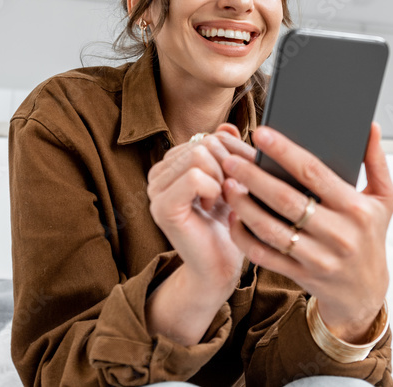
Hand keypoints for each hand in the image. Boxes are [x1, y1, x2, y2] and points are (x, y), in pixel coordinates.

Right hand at [146, 125, 253, 296]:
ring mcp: (156, 190)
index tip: (236, 182)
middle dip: (229, 168)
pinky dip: (213, 189)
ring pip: (198, 156)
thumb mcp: (232, 182)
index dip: (234, 156)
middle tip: (229, 195)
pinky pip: (193, 176)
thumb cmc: (227, 225)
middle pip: (204, 143)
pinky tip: (212, 207)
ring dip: (222, 180)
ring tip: (221, 200)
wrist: (220, 266)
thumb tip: (226, 126)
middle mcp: (158, 173)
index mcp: (172, 164)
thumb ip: (227, 152)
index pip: (209, 136)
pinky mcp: (162, 207)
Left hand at [219, 121, 392, 343]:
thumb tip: (370, 125)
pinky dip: (245, 237)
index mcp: (356, 208)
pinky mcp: (301, 275)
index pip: (314, 173)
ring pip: (271, 229)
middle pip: (286, 200)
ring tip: (228, 185)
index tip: (261, 134)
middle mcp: (338, 234)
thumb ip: (376, 161)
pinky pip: (265, 255)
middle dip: (254, 177)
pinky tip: (234, 218)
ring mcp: (318, 258)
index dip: (284, 151)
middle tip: (231, 160)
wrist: (365, 292)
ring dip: (244, 206)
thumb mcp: (384, 199)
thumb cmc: (371, 236)